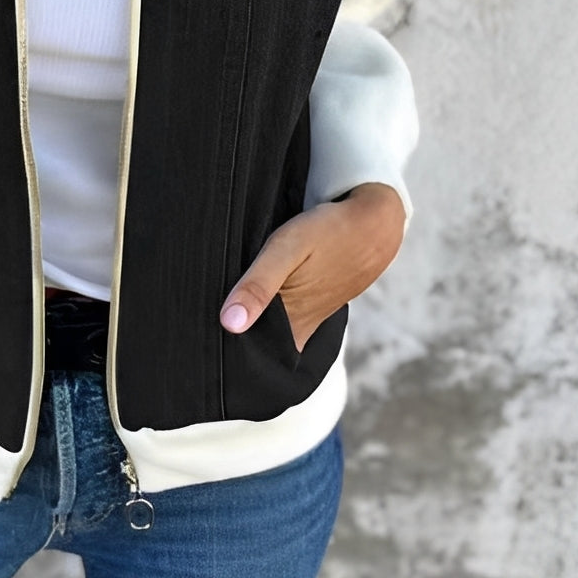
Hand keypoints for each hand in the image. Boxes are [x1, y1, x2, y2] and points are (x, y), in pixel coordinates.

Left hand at [218, 183, 406, 350]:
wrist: (374, 223)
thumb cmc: (327, 233)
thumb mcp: (285, 250)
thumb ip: (258, 285)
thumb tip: (230, 324)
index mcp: (291, 326)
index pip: (248, 353)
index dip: (224, 348)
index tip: (204, 340)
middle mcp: (300, 331)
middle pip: (256, 344)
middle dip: (232, 336)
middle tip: (203, 318)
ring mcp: (308, 319)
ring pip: (269, 330)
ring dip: (249, 320)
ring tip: (221, 305)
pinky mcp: (313, 305)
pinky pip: (283, 316)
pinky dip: (266, 309)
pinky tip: (252, 294)